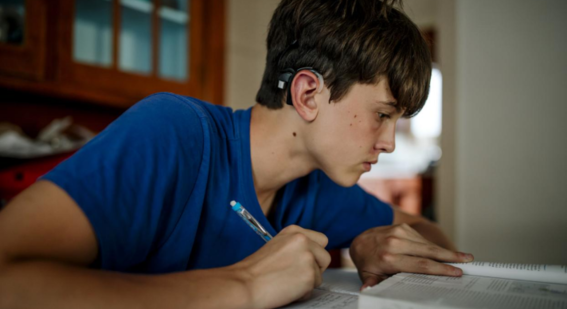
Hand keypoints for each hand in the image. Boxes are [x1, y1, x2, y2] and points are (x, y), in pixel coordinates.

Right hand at [230, 225, 330, 308]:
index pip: (321, 240)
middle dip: (315, 268)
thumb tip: (313, 254)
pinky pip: (314, 288)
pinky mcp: (309, 276)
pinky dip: (302, 292)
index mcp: (295, 231)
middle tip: (296, 273)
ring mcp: (308, 257)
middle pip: (325, 257)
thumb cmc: (256, 269)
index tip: (304, 260)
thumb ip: (296, 246)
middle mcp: (303, 240)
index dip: (314, 253)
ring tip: (287, 281)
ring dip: (307, 281)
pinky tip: (287, 289)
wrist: (245, 284)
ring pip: (320, 274)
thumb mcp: (277, 245)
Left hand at [349, 223, 473, 288]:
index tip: (455, 272)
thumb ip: (373, 283)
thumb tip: (369, 290)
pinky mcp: (403, 227)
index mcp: (388, 258)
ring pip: (427, 244)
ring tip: (463, 257)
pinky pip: (422, 239)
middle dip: (450, 257)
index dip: (439, 269)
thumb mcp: (367, 274)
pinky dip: (434, 247)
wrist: (359, 238)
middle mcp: (395, 243)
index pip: (420, 265)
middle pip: (428, 251)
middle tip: (468, 261)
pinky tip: (444, 253)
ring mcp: (399, 232)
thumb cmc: (366, 260)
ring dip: (446, 251)